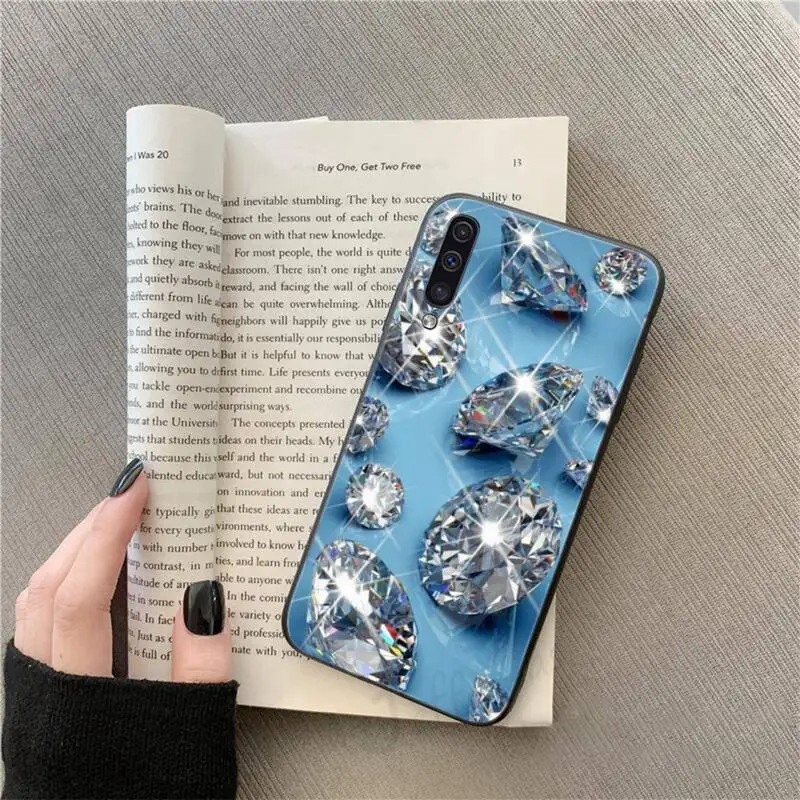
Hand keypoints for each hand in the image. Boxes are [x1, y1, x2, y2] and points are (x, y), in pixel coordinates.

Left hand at [13, 458, 230, 682]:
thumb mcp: (193, 735)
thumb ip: (200, 669)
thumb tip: (203, 594)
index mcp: (77, 698)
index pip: (82, 598)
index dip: (108, 536)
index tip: (136, 489)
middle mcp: (42, 690)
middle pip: (49, 590)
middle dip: (89, 531)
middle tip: (131, 495)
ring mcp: (33, 696)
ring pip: (35, 605)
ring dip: (73, 554)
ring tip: (116, 525)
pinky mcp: (39, 703)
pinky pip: (38, 623)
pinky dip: (66, 583)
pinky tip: (101, 578)